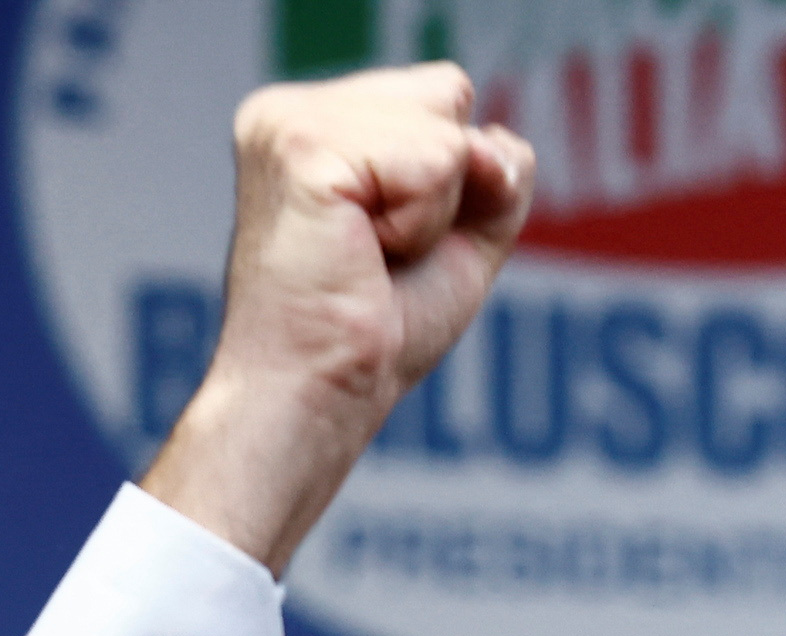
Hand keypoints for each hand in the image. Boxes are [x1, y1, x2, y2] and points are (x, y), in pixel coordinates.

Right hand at [143, 67, 534, 574]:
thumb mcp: (460, 237)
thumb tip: (494, 140)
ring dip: (434, 216)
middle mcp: (291, 109)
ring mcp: (291, 121)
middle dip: (449, 189)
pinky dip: (423, 225)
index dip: (455, 175)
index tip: (389, 242)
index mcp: (315, 121)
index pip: (442, 94)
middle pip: (448, 94)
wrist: (324, 392)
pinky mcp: (304, 146)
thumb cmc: (377, 332)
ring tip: (370, 257)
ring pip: (446, 132)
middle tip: (380, 254)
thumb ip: (492, 173)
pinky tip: (366, 255)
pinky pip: (434, 161)